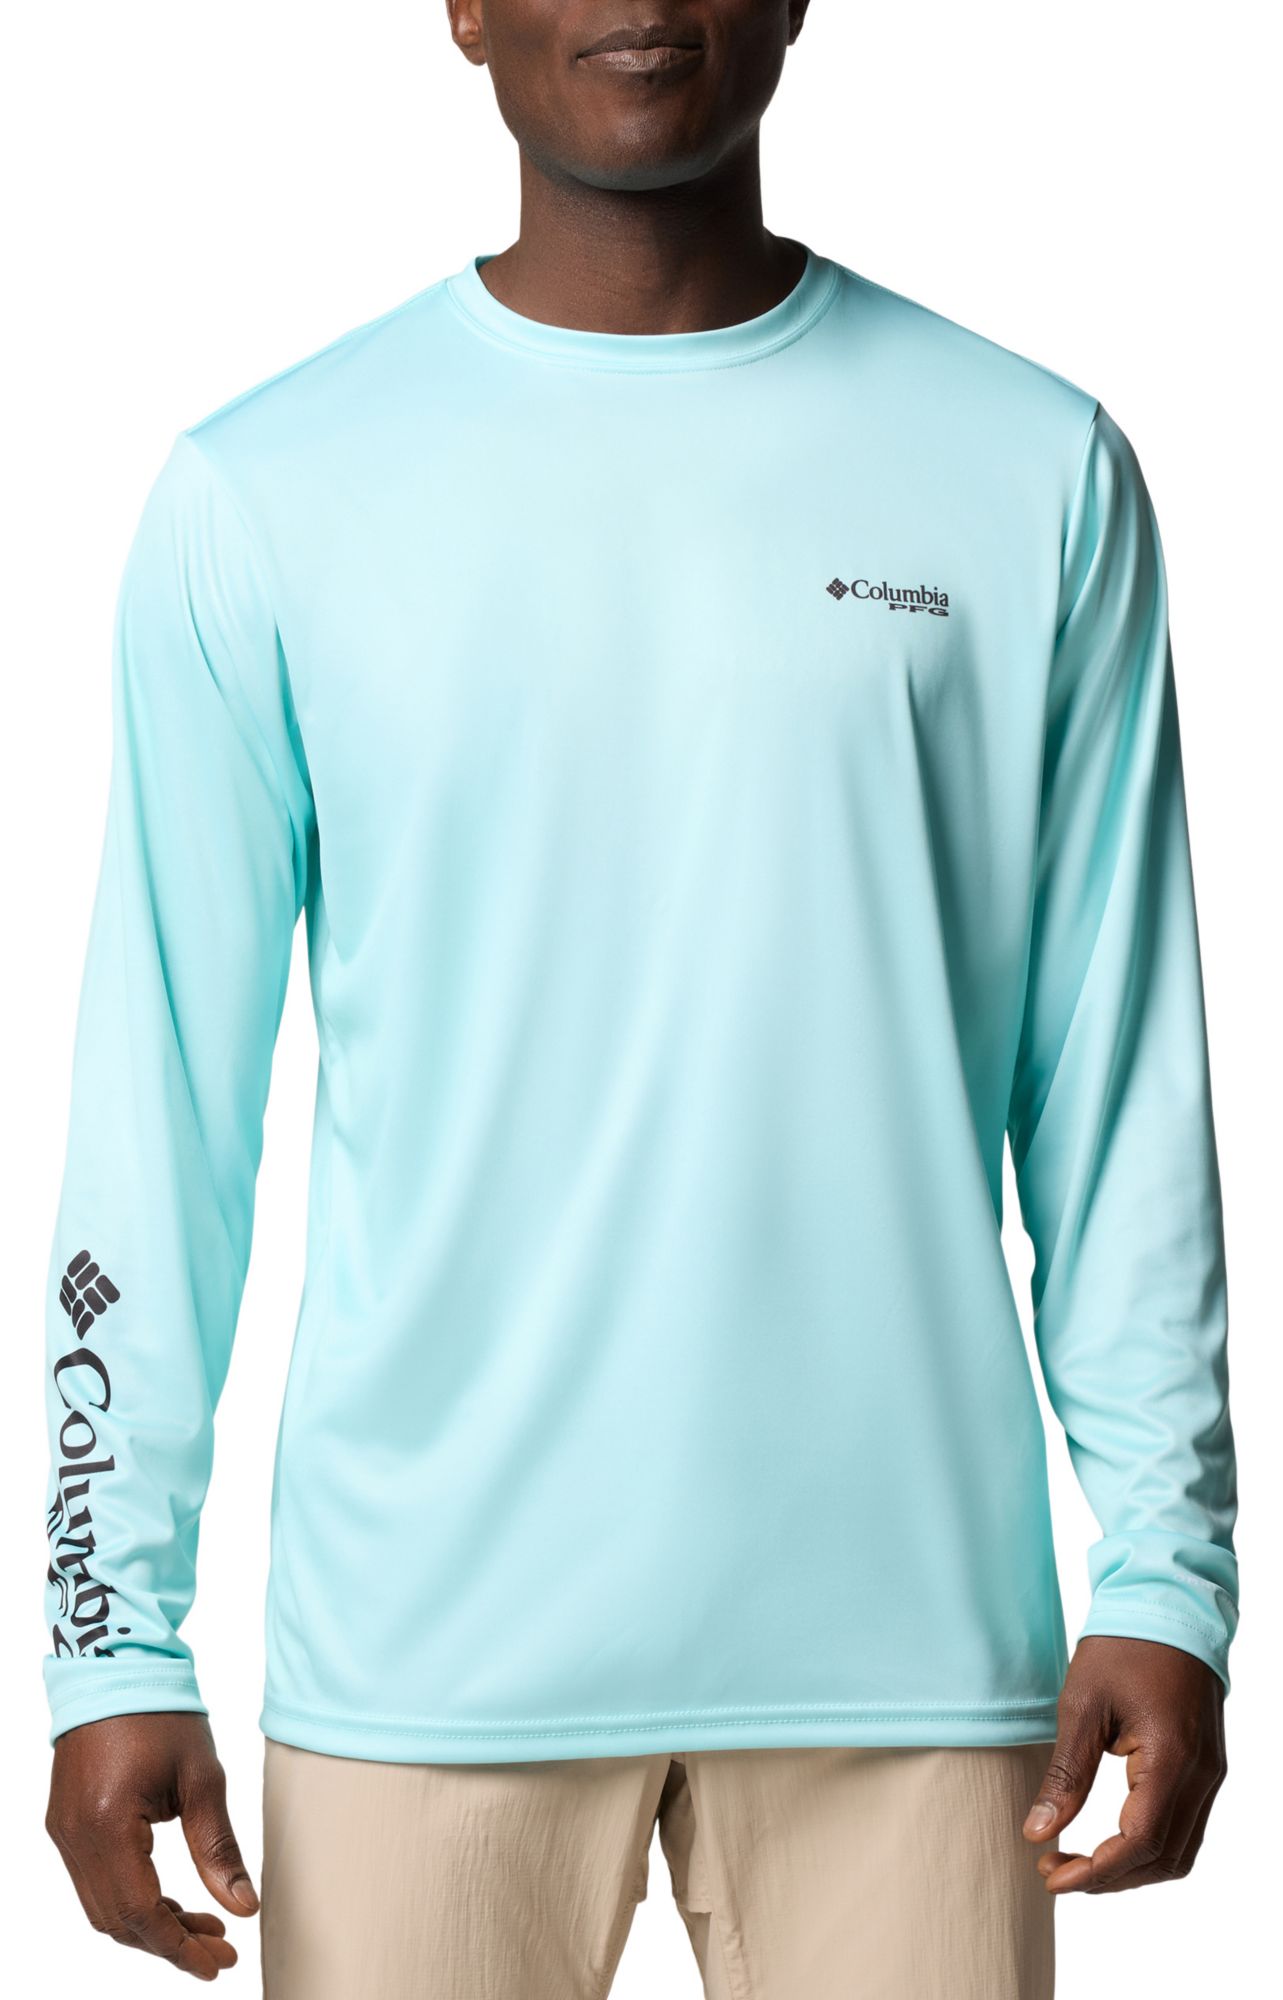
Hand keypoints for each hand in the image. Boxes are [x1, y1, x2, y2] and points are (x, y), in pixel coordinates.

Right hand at [46, 1711, 257, 1978]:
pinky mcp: (65, 1823)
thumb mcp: (202, 1778)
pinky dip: (132, 1898)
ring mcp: (64, 1832)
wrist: (115, 1663)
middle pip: (118, 1921)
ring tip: (203, 1924)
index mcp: (109, 1825)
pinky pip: (94, 1882)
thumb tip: (243, 1908)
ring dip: (151, 1924)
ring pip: (104, 1908)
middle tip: (218, 1949)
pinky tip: (170, 1897)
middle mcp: (75, 1837)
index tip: (218, 1964)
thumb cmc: (162, 1711)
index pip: (142, 1914)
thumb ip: (219, 1849)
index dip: (180, 1948)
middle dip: (169, 1942)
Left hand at [1023, 1635, 1226, 1893]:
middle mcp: (1202, 1776)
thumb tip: (1038, 1832)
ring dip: (1131, 1869)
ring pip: (1180, 1852)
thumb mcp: (1082, 1705)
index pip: (1139, 1843)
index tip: (1050, 1874)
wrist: (1168, 1605)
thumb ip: (1066, 1774)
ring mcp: (1211, 1774)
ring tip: (1078, 1860)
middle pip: (1163, 1860)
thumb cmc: (1122, 1647)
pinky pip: (1186, 1827)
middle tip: (1056, 1870)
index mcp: (1172, 1759)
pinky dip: (1149, 1847)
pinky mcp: (1207, 1767)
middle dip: (1109, 1878)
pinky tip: (1110, 1838)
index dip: (1094, 1871)